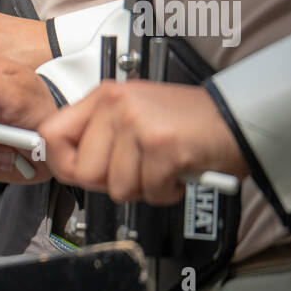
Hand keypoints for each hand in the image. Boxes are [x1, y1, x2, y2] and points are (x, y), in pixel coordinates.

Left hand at [39, 81, 248, 204]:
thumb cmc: (189, 123)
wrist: (239, 118)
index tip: (73, 171)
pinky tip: (176, 173)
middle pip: (81, 171)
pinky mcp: (162, 145)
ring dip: (143, 188)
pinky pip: (147, 191)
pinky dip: (165, 192)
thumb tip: (67, 166)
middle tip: (136, 171)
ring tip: (160, 168)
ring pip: (115, 187)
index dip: (60, 162)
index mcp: (104, 97)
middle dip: (109, 183)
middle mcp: (117, 106)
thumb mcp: (133, 116)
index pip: (51, 134)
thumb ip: (98, 137)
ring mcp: (139, 124)